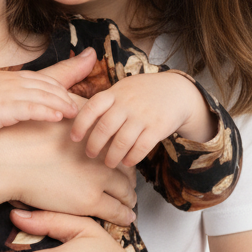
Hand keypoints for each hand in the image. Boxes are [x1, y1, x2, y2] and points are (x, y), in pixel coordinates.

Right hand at [0, 69, 79, 135]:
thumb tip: (20, 102)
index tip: (73, 95)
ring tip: (77, 113)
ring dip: (62, 103)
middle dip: (67, 95)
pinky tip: (58, 117)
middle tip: (82, 106)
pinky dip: (47, 111)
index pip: (43, 78)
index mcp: (11, 77)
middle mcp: (13, 82)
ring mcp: (9, 93)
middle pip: (48, 85)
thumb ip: (10, 92)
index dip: (60, 86)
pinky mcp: (4, 108)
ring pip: (43, 95)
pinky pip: (30, 108)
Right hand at [0, 113, 136, 225]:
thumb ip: (67, 102)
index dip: (121, 153)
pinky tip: (127, 217)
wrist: (5, 161)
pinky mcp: (90, 200)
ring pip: (126, 191)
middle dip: (129, 178)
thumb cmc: (18, 136)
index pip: (119, 142)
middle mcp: (100, 152)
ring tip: (129, 204)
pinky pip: (117, 211)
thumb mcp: (48, 108)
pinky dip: (124, 215)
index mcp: (93, 130)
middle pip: (126, 166)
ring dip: (129, 198)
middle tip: (130, 185)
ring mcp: (97, 177)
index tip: (121, 159)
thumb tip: (75, 85)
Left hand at [70, 71, 217, 167]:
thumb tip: (78, 117)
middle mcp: (127, 103)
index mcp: (115, 93)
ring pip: (122, 141)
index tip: (74, 138)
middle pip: (104, 128)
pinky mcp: (158, 128)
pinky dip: (132, 157)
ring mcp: (143, 116)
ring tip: (109, 163)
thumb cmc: (143, 92)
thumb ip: (105, 101)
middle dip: (94, 145)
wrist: (177, 91)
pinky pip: (141, 147)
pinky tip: (127, 162)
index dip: (80, 124)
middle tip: (90, 155)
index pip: (92, 108)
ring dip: (112, 156)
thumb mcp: (123, 88)